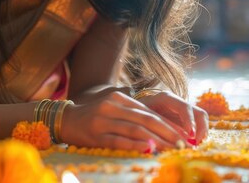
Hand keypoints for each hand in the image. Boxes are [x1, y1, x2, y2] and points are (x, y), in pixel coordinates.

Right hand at [60, 91, 188, 151]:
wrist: (65, 120)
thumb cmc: (93, 115)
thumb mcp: (112, 106)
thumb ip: (133, 112)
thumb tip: (160, 125)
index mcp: (118, 98)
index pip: (149, 111)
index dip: (167, 123)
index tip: (182, 134)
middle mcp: (112, 106)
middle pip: (146, 120)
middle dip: (167, 132)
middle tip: (183, 143)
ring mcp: (103, 121)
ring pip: (135, 130)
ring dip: (156, 140)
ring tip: (171, 149)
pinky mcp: (96, 135)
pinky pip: (119, 141)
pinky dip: (135, 145)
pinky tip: (148, 149)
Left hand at [136, 91, 207, 145]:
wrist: (134, 107)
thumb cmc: (136, 111)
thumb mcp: (141, 116)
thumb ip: (152, 125)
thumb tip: (162, 143)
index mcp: (167, 98)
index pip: (184, 107)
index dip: (189, 121)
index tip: (190, 136)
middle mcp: (179, 102)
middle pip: (199, 113)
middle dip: (201, 129)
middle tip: (196, 144)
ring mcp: (184, 110)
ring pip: (202, 119)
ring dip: (202, 133)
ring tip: (196, 146)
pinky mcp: (186, 119)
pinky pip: (198, 126)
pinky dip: (199, 136)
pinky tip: (193, 145)